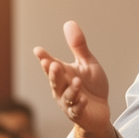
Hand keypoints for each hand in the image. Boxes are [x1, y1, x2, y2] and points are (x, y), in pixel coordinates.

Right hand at [33, 21, 112, 135]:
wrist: (100, 110)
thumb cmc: (91, 86)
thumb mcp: (87, 64)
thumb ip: (78, 46)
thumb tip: (69, 23)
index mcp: (62, 75)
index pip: (51, 65)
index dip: (44, 59)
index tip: (38, 51)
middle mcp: (61, 89)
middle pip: (55, 81)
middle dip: (53, 73)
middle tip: (53, 64)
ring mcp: (69, 103)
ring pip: (66, 96)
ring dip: (71, 89)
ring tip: (76, 81)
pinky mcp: (78, 114)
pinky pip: (77, 110)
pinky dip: (79, 104)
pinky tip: (83, 99)